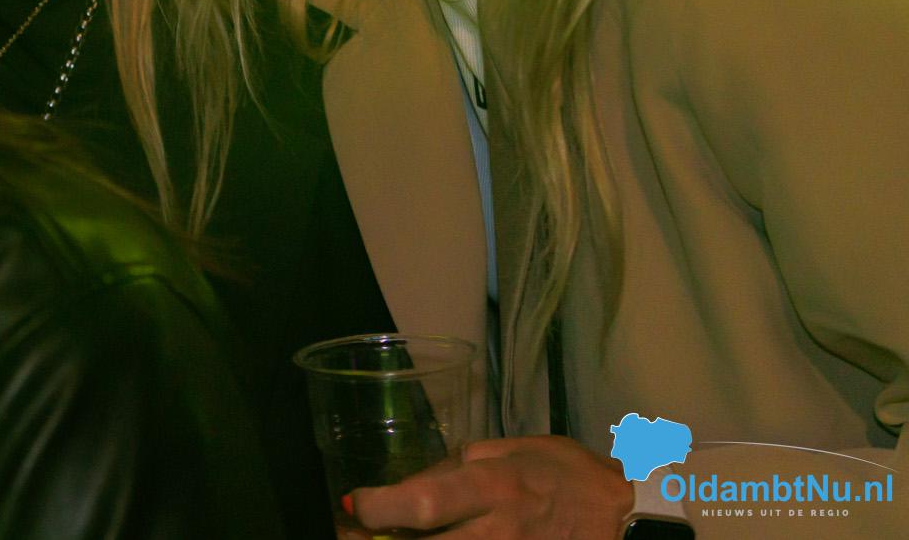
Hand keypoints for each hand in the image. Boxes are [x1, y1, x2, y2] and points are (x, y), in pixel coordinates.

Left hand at [350, 435, 633, 538]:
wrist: (629, 517)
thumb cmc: (566, 473)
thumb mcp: (510, 451)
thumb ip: (458, 467)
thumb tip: (407, 486)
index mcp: (490, 486)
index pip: (423, 501)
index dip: (379, 508)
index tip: (353, 506)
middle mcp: (495, 530)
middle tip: (354, 534)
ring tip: (389, 538)